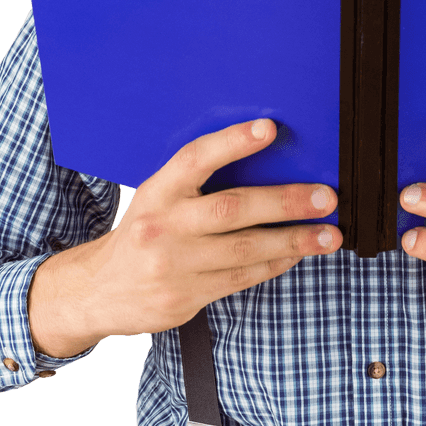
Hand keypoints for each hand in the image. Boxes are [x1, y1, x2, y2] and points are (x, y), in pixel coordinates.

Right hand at [32, 119, 341, 349]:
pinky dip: (274, 263)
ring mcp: (174, 266)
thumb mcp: (157, 198)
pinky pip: (242, 277)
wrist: (96, 291)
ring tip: (329, 234)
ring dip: (294, 240)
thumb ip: (199, 184)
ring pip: (246, 249)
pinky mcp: (185, 297)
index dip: (232, 142)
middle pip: (233, 209)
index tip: (269, 128)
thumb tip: (266, 164)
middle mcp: (163, 227)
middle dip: (285, 202)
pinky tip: (296, 253)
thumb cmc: (143, 233)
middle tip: (325, 197)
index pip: (195, 158)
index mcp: (157, 192)